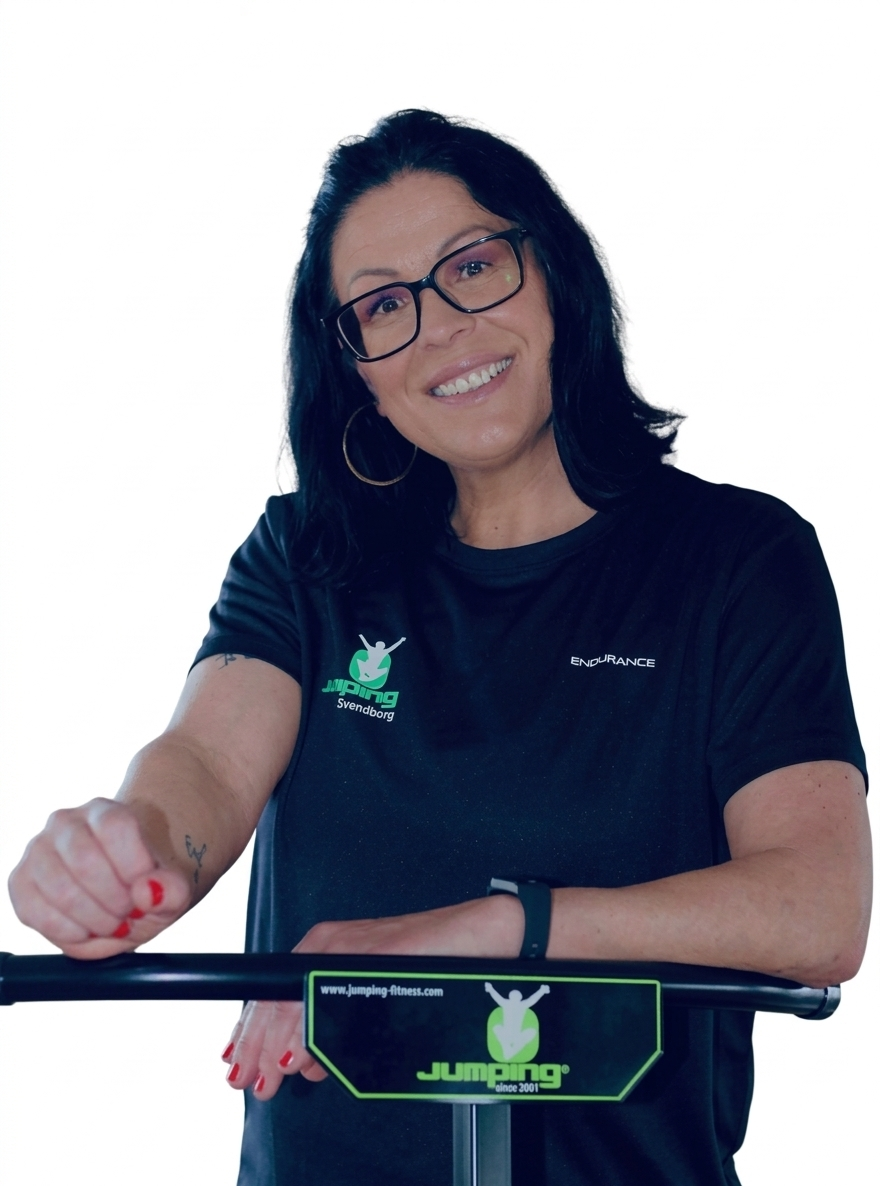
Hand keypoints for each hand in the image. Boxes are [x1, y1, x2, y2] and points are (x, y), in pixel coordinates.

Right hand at [8, 797, 190, 958]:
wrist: (119, 887)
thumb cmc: (146, 883)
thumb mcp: (174, 888)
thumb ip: (172, 890)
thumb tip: (146, 893)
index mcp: (106, 811)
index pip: (116, 827)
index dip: (134, 867)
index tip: (147, 888)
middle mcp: (65, 822)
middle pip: (85, 861)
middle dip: (115, 901)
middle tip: (131, 913)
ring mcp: (37, 850)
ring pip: (60, 889)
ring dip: (94, 919)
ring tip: (114, 922)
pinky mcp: (20, 881)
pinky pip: (34, 911)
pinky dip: (67, 931)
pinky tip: (87, 929)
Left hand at [222, 895, 523, 1100]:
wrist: (483, 933)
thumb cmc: (434, 963)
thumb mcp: (374, 994)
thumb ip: (338, 1024)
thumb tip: (303, 1063)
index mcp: (326, 950)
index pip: (273, 993)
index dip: (251, 1031)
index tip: (238, 1062)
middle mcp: (331, 946)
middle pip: (275, 1000)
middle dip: (255, 1046)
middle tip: (249, 1082)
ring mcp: (351, 950)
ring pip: (297, 1002)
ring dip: (278, 1045)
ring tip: (273, 1077)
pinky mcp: (374, 956)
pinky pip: (334, 999)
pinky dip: (313, 1031)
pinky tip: (306, 1056)